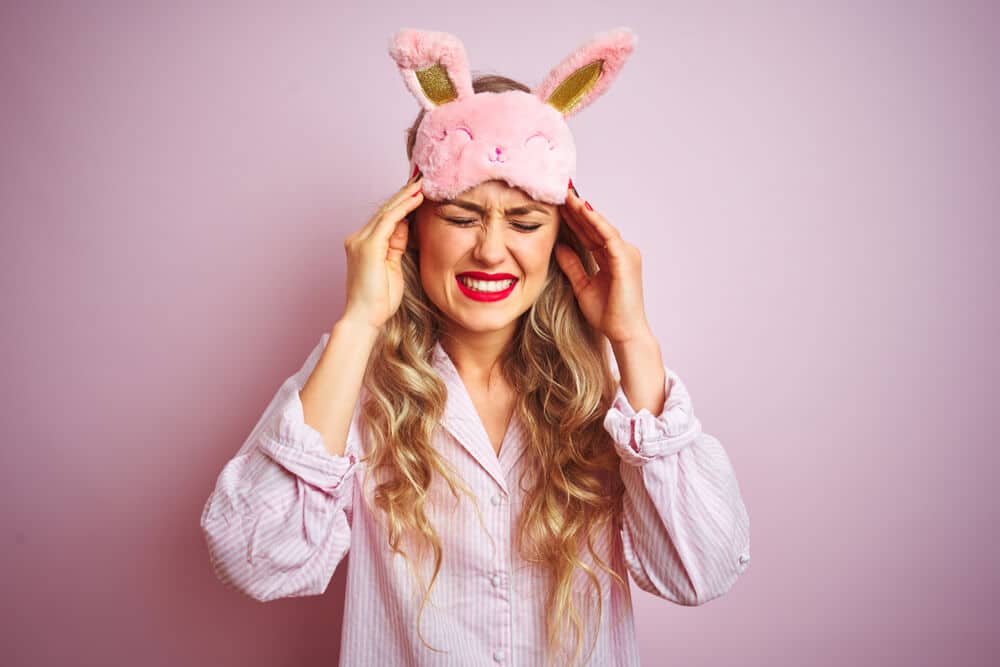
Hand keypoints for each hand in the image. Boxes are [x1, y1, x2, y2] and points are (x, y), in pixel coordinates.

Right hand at [340, 168, 423, 329]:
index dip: (402, 202)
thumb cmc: (378, 301)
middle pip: (385, 209)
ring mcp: (361, 241)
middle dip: (405, 193)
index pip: (386, 217)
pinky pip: (389, 220)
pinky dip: (404, 208)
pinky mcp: (368, 246)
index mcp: (364, 244)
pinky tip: (417, 198)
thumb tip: (406, 225)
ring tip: (423, 183)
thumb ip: (397, 245)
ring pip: (387, 211)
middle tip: (423, 178)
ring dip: (406, 196)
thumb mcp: (392, 267)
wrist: (364, 318)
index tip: (419, 191)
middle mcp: (358, 238)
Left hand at [554, 182, 650, 343]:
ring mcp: (625, 254)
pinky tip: (582, 210)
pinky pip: (608, 236)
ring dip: (584, 210)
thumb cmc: (608, 314)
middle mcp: (620, 252)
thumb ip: (572, 266)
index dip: (573, 219)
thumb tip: (559, 247)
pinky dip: (595, 222)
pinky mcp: (625, 260)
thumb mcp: (582, 286)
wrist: (624, 333)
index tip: (556, 204)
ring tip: (567, 194)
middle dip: (577, 208)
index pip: (589, 233)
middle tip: (560, 190)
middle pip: (594, 226)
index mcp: (611, 258)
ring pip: (600, 226)